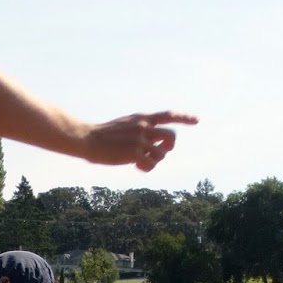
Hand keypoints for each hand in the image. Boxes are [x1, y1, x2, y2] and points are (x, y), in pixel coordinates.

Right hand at [82, 111, 196, 170]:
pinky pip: (150, 165)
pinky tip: (135, 166)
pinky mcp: (134, 153)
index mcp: (141, 118)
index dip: (184, 118)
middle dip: (168, 148)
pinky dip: (145, 168)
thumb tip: (153, 146)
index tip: (196, 120)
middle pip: (171, 137)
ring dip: (154, 160)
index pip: (168, 115)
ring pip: (161, 153)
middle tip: (159, 152)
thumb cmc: (101, 135)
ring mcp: (140, 140)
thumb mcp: (124, 125)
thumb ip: (140, 130)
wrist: (86, 138)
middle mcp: (144, 127)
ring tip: (139, 161)